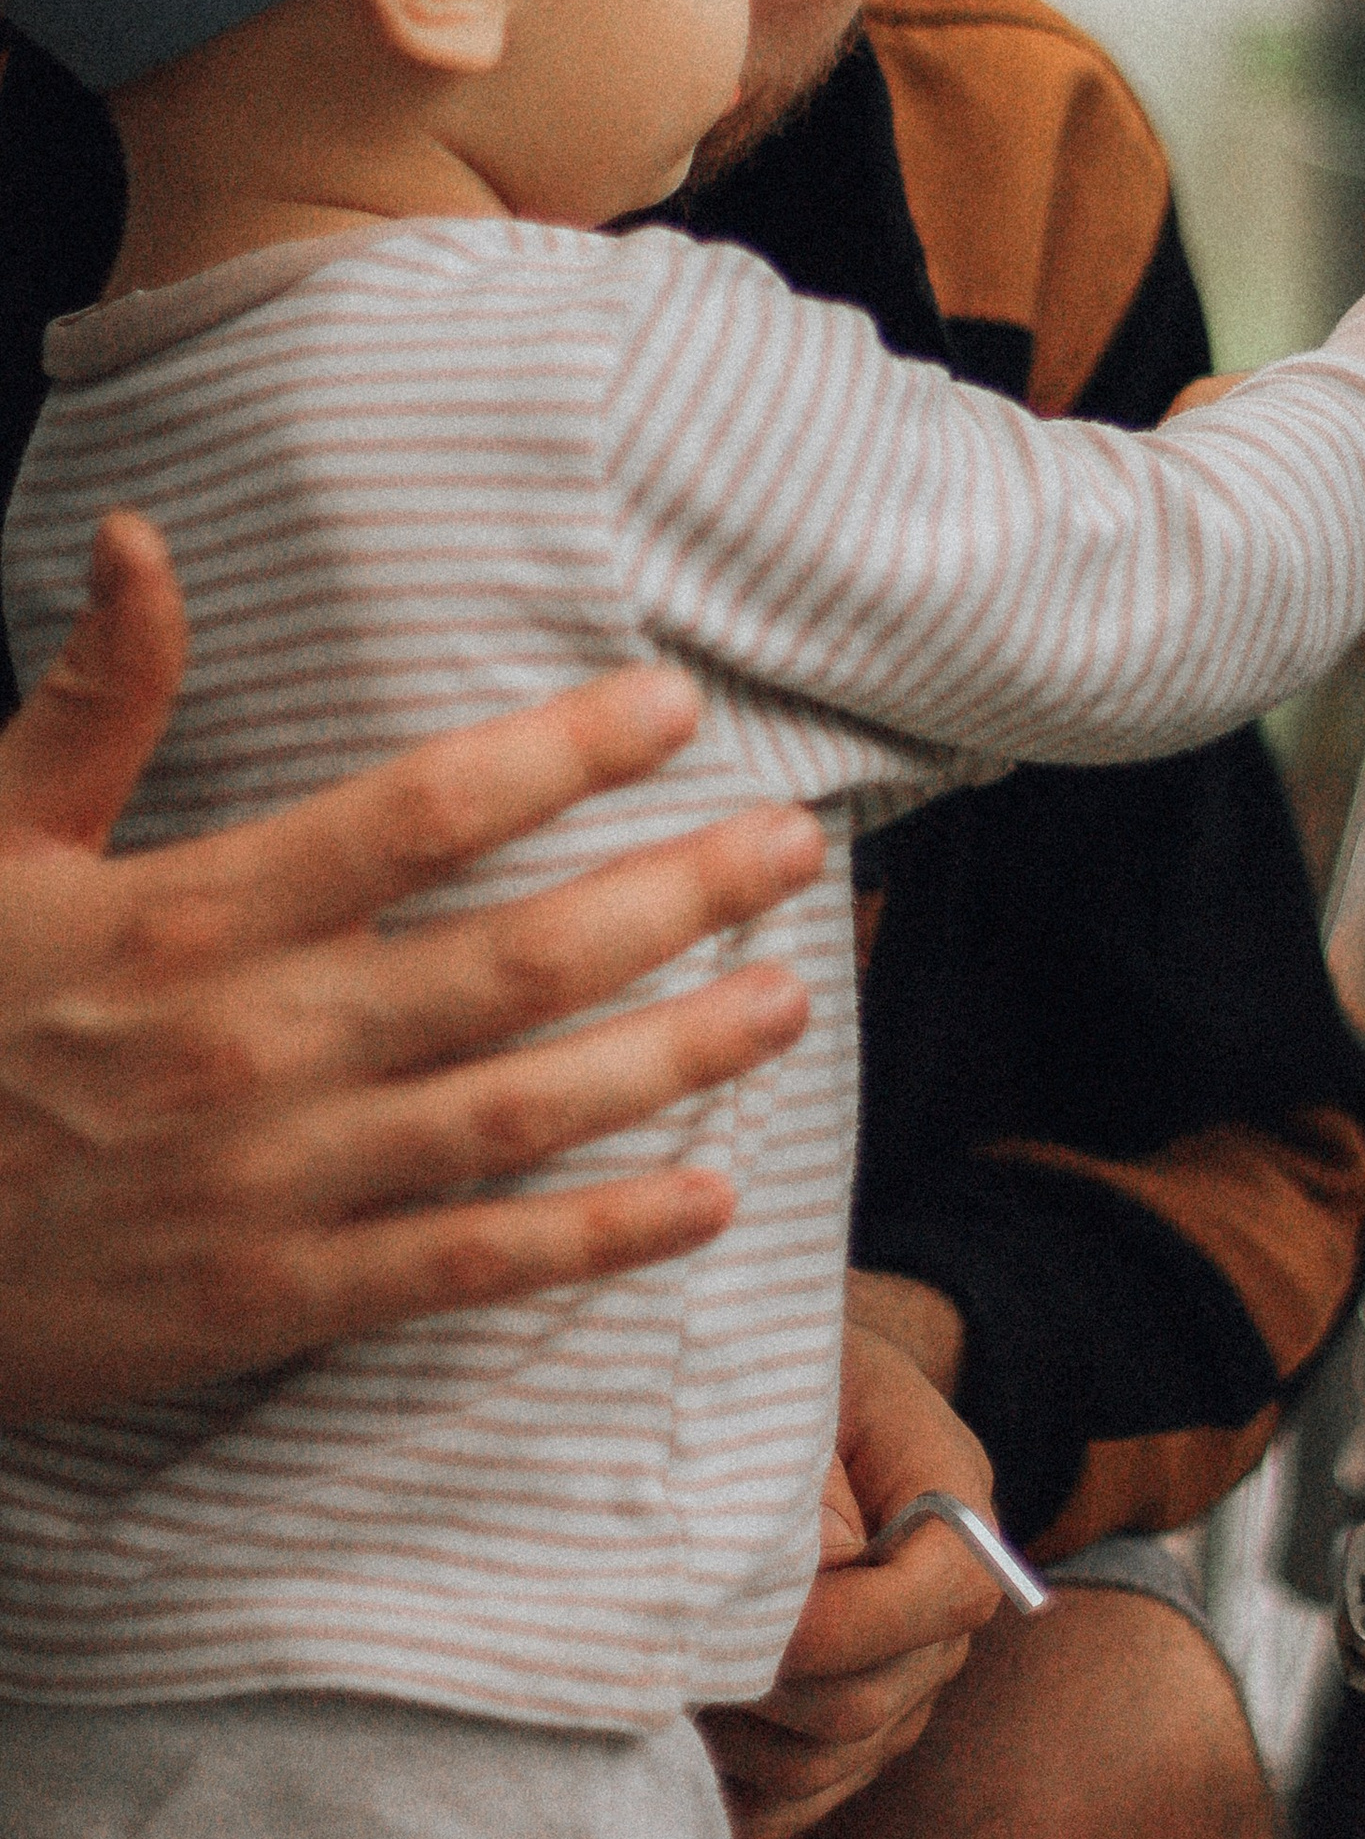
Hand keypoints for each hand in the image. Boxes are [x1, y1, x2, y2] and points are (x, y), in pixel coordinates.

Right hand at [0, 509, 823, 1424]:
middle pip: (521, 958)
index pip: (421, 810)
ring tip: (787, 998)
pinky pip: (474, 1266)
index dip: (566, 751)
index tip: (676, 703)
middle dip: (681, 894)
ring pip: (528, 1110)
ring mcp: (282, 1184)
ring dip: (678, 1053)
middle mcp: (260, 1046)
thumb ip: (90, 701)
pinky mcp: (281, 1301)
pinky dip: (602, 1240)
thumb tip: (138, 537)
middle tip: (799, 846)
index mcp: (194, 915)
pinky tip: (711, 1198)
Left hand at [700, 1319, 1005, 1838]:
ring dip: (731, 1732)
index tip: (738, 1601)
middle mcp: (941, 1622)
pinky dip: (726, 1788)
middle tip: (662, 1641)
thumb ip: (802, 1479)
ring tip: (657, 1670)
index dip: (849, 1617)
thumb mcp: (802, 1387)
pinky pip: (790, 1806)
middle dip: (761, 1679)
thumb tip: (780, 1592)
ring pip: (822, 1763)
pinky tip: (675, 1730)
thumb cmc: (780, 1383)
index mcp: (954, 1509)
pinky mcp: (844, 1743)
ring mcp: (899, 1692)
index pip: (946, 1591)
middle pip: (869, 1701)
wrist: (785, 1410)